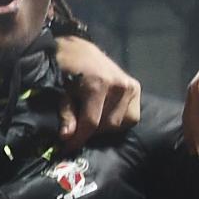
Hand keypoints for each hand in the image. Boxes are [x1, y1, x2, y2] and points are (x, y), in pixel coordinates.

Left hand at [55, 35, 141, 150]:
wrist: (80, 49)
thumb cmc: (67, 70)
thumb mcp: (62, 92)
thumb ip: (66, 115)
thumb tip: (67, 137)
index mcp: (98, 85)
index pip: (91, 122)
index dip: (79, 138)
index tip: (68, 148)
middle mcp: (118, 86)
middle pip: (107, 125)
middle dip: (91, 132)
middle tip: (79, 129)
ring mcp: (130, 86)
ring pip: (120, 123)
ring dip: (104, 127)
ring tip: (92, 119)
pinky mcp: (136, 87)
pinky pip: (131, 117)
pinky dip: (119, 120)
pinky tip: (106, 115)